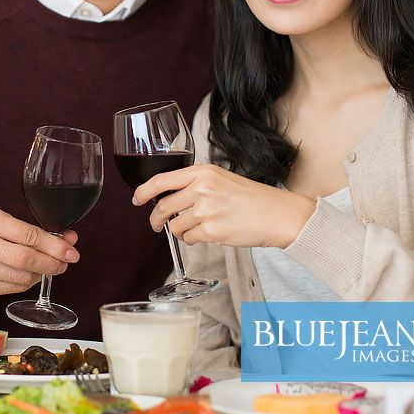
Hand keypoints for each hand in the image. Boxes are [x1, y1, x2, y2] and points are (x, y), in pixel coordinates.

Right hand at [0, 205, 79, 296]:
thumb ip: (30, 230)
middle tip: (64, 263)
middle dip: (52, 263)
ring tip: (47, 267)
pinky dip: (26, 283)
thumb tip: (67, 241)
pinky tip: (29, 275)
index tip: (71, 251)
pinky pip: (11, 289)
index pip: (28, 236)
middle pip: (25, 260)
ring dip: (41, 274)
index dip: (54, 246)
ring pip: (21, 278)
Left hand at [131, 164, 314, 248]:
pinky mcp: (212, 230)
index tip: (136, 199)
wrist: (277, 214)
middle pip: (163, 207)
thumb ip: (195, 184)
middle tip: (157, 224)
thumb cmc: (251, 198)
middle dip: (156, 219)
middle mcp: (201, 188)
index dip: (143, 191)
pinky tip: (207, 234)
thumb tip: (168, 198)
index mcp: (202, 172)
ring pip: (174, 226)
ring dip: (180, 231)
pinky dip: (192, 240)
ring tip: (197, 228)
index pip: (161, 180)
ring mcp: (206, 210)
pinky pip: (188, 239)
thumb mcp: (221, 179)